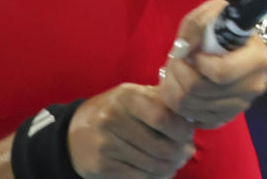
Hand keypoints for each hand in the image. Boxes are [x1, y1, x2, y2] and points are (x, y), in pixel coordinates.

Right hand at [68, 83, 195, 178]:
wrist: (74, 133)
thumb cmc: (115, 112)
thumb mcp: (134, 97)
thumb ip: (162, 102)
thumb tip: (192, 124)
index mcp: (126, 96)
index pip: (164, 117)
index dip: (182, 130)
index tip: (187, 134)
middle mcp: (112, 118)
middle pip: (162, 147)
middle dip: (179, 154)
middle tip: (183, 154)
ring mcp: (105, 143)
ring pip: (154, 166)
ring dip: (170, 168)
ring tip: (172, 164)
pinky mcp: (101, 166)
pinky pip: (140, 178)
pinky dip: (155, 178)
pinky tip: (156, 172)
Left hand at [158, 0, 266, 128]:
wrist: (240, 46)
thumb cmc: (226, 26)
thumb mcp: (213, 13)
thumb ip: (196, 25)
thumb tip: (183, 48)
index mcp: (256, 59)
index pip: (221, 72)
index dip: (196, 63)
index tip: (190, 51)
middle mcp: (253, 86)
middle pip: (202, 92)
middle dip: (177, 75)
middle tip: (172, 61)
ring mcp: (241, 105)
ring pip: (195, 107)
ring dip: (173, 90)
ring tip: (171, 73)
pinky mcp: (228, 117)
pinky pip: (197, 118)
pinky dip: (180, 105)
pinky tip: (179, 88)